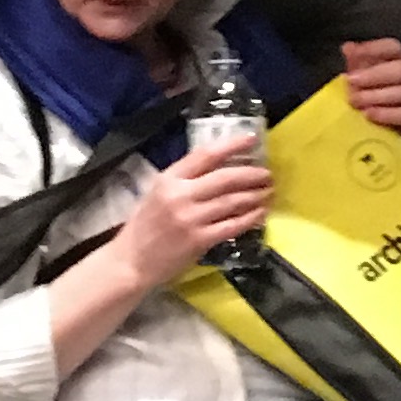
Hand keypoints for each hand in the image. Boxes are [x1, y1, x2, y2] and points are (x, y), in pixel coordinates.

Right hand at [116, 140, 273, 290]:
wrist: (132, 261)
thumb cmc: (145, 225)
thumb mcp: (159, 192)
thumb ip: (185, 179)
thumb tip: (220, 166)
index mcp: (169, 179)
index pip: (205, 155)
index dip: (231, 145)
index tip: (251, 139)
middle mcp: (181, 195)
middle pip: (225, 178)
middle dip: (251, 174)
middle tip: (267, 174)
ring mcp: (191, 219)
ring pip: (232, 202)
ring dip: (255, 196)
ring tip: (268, 192)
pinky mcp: (199, 240)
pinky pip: (232, 226)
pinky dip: (250, 218)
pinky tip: (260, 214)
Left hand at [343, 36, 400, 133]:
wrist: (386, 132)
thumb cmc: (374, 100)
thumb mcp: (363, 80)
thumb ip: (357, 63)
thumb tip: (348, 47)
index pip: (393, 47)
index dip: (374, 48)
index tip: (353, 54)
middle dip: (374, 75)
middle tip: (351, 81)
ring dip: (376, 95)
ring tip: (355, 101)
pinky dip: (386, 114)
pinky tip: (368, 114)